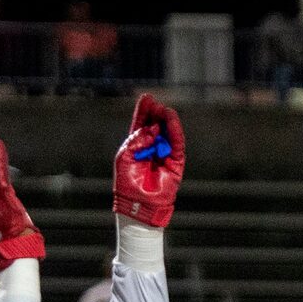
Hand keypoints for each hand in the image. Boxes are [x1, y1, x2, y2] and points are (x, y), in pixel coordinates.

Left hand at [113, 94, 185, 229]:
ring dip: (167, 121)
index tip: (147, 97)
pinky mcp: (176, 163)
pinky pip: (177, 145)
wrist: (138, 203)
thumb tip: (152, 129)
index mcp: (137, 146)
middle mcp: (151, 148)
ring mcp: (164, 155)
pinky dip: (176, 132)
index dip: (144, 111)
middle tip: (155, 103)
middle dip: (156, 113)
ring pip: (168, 133)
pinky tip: (173, 122)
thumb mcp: (125, 157)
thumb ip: (136, 141)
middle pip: (156, 125)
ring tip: (165, 110)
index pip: (142, 124)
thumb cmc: (127, 182)